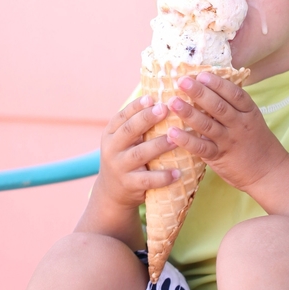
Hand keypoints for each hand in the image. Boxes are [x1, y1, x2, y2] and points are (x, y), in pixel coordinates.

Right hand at [96, 95, 180, 209]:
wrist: (113, 193)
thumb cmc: (126, 158)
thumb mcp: (124, 140)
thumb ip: (138, 124)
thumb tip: (164, 96)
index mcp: (111, 133)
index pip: (123, 116)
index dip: (137, 106)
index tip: (152, 97)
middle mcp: (112, 148)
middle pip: (129, 130)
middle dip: (147, 118)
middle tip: (165, 109)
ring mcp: (119, 167)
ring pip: (139, 154)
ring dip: (158, 145)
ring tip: (175, 139)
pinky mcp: (129, 185)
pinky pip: (147, 180)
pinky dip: (163, 177)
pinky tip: (178, 173)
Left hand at [167, 72, 288, 191]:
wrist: (270, 172)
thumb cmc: (257, 142)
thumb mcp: (251, 119)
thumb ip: (233, 107)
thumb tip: (208, 88)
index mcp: (249, 112)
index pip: (234, 94)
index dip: (218, 83)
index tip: (202, 74)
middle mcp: (239, 125)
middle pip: (218, 106)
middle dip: (199, 92)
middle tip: (182, 81)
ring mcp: (229, 141)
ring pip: (207, 125)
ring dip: (189, 113)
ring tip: (173, 102)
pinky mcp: (220, 157)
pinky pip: (201, 148)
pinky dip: (186, 140)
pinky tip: (172, 132)